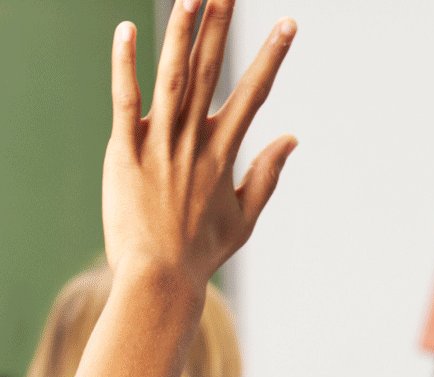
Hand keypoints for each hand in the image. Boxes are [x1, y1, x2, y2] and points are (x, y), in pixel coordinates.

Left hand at [103, 0, 297, 291]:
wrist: (160, 277)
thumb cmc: (202, 252)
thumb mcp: (245, 216)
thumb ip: (268, 173)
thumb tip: (291, 138)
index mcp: (224, 152)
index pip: (254, 92)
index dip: (272, 56)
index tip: (288, 24)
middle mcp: (195, 140)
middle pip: (209, 71)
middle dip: (220, 27)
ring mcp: (159, 143)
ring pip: (172, 78)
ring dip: (181, 33)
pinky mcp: (124, 150)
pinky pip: (124, 100)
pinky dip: (125, 64)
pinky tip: (127, 30)